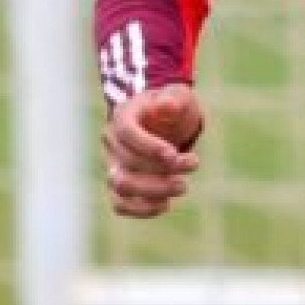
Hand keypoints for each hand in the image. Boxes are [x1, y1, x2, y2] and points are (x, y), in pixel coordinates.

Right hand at [101, 83, 203, 218]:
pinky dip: (141, 209)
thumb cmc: (172, 107)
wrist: (166, 122)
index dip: (149, 146)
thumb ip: (174, 99)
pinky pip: (120, 204)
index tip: (174, 154)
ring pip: (121, 186)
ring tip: (183, 186)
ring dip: (154, 190)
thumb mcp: (179, 95)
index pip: (126, 133)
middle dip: (163, 168)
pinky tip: (165, 204)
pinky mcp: (120, 185)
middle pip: (127, 162)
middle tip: (192, 163)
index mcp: (122, 115)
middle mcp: (111, 142)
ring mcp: (112, 165)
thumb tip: (166, 106)